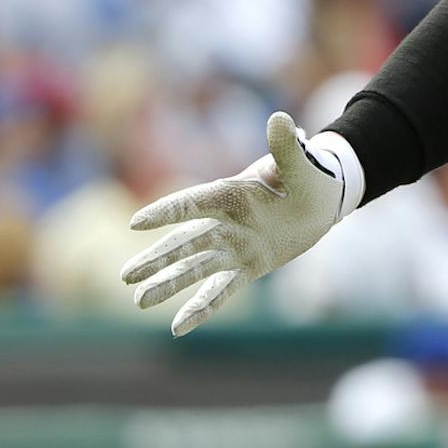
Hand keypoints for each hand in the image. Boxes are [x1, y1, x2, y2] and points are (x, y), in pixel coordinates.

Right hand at [120, 112, 360, 335]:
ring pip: (195, 269)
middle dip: (156, 259)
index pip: (193, 203)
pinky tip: (178, 328)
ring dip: (168, 284)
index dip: (167, 212)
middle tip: (125, 276)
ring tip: (138, 301)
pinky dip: (201, 308)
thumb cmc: (307, 176)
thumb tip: (281, 119)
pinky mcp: (248, 267)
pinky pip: (222, 290)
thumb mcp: (299, 163)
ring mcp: (234, 247)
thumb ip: (285, 147)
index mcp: (231, 193)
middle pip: (184, 242)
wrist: (321, 200)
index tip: (137, 223)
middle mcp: (226, 223)